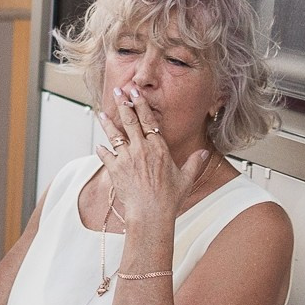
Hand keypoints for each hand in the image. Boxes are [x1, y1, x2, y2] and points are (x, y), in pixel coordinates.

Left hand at [95, 85, 208, 229]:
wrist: (150, 214)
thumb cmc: (169, 198)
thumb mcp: (185, 179)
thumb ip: (194, 163)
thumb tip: (205, 152)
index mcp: (158, 148)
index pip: (148, 120)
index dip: (141, 104)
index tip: (135, 92)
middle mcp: (141, 149)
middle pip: (130, 121)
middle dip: (123, 104)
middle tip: (118, 91)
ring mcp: (126, 158)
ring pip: (115, 135)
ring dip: (108, 123)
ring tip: (102, 113)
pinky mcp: (115, 169)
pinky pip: (105, 155)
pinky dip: (102, 150)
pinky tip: (99, 145)